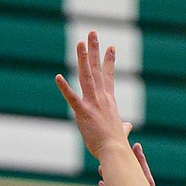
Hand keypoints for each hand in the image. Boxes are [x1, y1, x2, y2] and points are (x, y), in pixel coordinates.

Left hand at [56, 31, 130, 161]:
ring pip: (87, 76)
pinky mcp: (83, 113)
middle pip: (97, 69)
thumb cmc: (117, 145)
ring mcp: (92, 104)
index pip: (109, 77)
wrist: (115, 152)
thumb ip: (124, 127)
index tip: (111, 47)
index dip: (109, 61)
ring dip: (83, 59)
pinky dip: (64, 87)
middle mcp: (101, 98)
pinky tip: (57, 77)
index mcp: (109, 101)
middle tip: (92, 33)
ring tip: (80, 43)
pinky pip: (72, 98)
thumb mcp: (121, 132)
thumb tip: (127, 127)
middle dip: (95, 50)